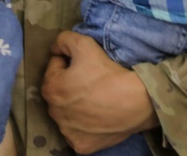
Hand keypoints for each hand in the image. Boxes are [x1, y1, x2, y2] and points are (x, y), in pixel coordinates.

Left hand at [41, 31, 158, 153]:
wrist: (135, 102)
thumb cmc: (107, 73)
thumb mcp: (84, 44)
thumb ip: (63, 40)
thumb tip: (55, 49)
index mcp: (50, 88)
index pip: (54, 68)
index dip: (69, 62)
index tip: (85, 65)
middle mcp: (54, 113)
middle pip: (59, 91)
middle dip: (69, 83)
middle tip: (91, 80)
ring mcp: (67, 132)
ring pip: (67, 112)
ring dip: (75, 105)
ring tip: (95, 98)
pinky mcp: (81, 145)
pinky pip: (78, 132)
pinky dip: (84, 125)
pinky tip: (97, 116)